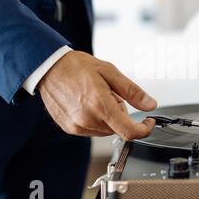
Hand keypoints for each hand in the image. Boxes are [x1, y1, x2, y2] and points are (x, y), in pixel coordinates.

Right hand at [38, 51, 156, 138]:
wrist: (48, 67)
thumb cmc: (77, 67)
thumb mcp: (110, 72)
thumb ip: (132, 91)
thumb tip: (150, 105)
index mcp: (100, 105)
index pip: (129, 131)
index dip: (144, 129)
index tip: (148, 122)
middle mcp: (87, 120)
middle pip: (118, 128)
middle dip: (121, 113)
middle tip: (110, 94)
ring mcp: (77, 126)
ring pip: (106, 130)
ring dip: (108, 117)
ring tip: (96, 96)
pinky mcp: (70, 129)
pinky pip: (92, 130)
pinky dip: (96, 119)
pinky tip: (86, 103)